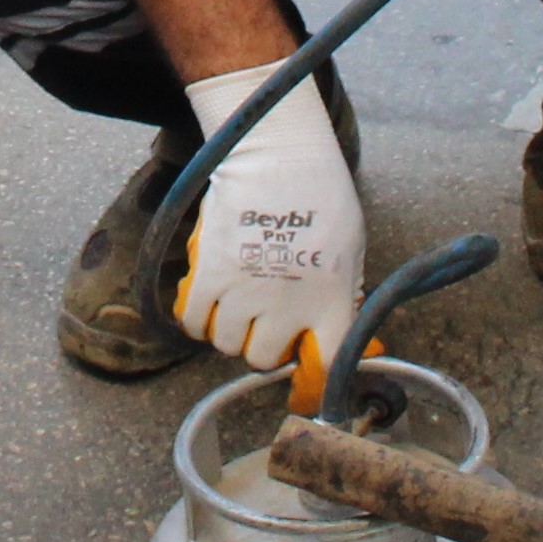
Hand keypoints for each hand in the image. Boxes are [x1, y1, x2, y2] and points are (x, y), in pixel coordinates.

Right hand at [173, 62, 364, 373]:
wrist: (278, 157)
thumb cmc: (322, 194)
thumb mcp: (350, 251)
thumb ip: (340, 295)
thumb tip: (332, 327)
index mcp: (332, 304)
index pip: (324, 367)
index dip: (310, 384)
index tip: (300, 383)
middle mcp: (289, 308)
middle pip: (263, 358)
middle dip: (262, 345)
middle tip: (263, 323)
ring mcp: (246, 294)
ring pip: (227, 343)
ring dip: (229, 330)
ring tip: (234, 306)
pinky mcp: (210, 276)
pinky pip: (193, 320)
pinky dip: (197, 318)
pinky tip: (207, 301)